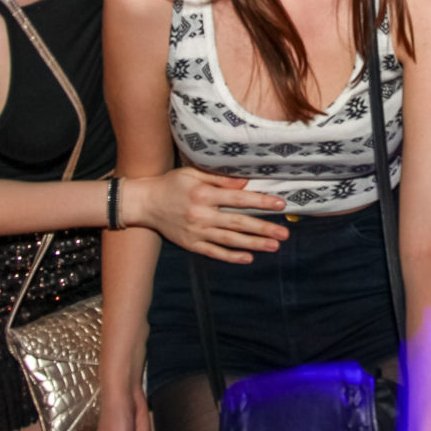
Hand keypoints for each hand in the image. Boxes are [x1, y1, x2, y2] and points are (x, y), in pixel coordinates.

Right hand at [124, 167, 289, 262]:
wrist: (145, 204)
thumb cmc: (172, 184)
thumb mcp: (192, 173)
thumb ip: (219, 179)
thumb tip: (245, 182)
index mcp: (203, 195)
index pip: (238, 199)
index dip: (260, 201)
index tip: (280, 204)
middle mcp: (201, 215)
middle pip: (238, 223)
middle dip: (264, 228)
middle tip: (284, 233)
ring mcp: (196, 232)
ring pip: (230, 240)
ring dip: (254, 244)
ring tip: (274, 246)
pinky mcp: (191, 244)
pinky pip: (215, 252)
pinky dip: (232, 256)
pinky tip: (248, 257)